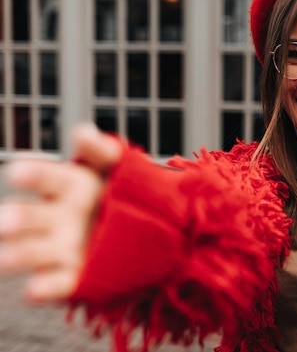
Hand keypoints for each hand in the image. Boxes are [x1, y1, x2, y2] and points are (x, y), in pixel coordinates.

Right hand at [0, 124, 120, 301]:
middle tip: (5, 222)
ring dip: (18, 255)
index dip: (32, 174)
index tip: (18, 172)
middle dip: (18, 220)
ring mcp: (62, 249)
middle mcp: (56, 218)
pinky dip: (45, 288)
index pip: (46, 177)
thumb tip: (82, 131)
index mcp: (67, 186)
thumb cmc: (126, 191)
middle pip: (30, 218)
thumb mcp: (119, 168)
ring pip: (33, 252)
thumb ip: (102, 151)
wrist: (155, 227)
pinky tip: (35, 290)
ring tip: (3, 258)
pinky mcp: (74, 277)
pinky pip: (57, 285)